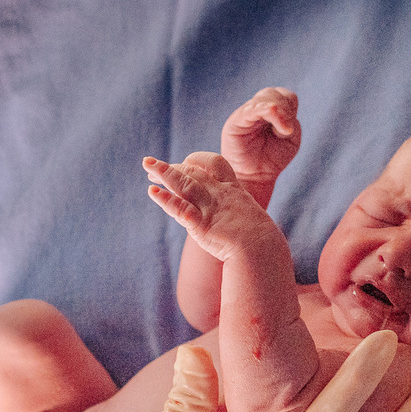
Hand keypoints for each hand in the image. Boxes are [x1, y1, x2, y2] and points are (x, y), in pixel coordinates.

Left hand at [143, 152, 276, 262]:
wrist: (263, 252)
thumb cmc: (259, 240)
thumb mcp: (247, 217)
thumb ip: (234, 212)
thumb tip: (229, 217)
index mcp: (233, 189)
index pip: (214, 163)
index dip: (197, 159)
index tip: (184, 162)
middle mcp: (220, 194)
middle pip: (193, 171)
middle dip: (171, 167)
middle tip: (151, 166)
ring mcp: (210, 208)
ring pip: (184, 183)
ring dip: (164, 172)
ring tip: (147, 164)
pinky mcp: (201, 225)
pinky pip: (181, 209)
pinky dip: (165, 199)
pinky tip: (152, 192)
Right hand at [219, 87, 300, 201]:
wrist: (255, 176)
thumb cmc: (272, 159)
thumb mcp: (289, 140)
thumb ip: (291, 124)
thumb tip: (284, 116)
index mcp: (273, 111)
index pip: (285, 96)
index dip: (290, 107)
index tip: (290, 130)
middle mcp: (259, 109)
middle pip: (274, 93)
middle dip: (284, 109)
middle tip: (286, 130)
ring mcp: (247, 113)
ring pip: (264, 98)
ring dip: (277, 112)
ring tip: (280, 132)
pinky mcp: (236, 121)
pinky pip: (250, 109)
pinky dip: (262, 108)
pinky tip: (270, 111)